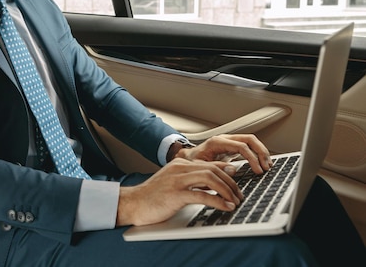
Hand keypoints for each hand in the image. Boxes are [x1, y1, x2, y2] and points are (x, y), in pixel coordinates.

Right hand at [116, 158, 242, 226]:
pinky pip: (202, 196)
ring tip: (235, 202)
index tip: (237, 183)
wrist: (133, 203)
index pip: (210, 164)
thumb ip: (192, 180)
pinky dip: (218, 201)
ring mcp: (177, 180)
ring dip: (228, 191)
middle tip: (239, 196)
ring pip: (211, 179)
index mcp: (180, 163)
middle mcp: (180, 168)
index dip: (227, 173)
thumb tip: (212, 184)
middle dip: (231, 183)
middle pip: (214, 170)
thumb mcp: (174, 183)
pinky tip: (226, 207)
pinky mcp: (176, 194)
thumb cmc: (153, 196)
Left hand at [175, 134, 272, 173]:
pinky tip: (261, 163)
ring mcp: (228, 142)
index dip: (252, 158)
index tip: (258, 170)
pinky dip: (257, 154)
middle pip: (249, 139)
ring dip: (261, 152)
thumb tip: (232, 169)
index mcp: (217, 142)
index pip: (241, 146)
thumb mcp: (201, 167)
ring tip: (268, 165)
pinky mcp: (231, 147)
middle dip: (261, 152)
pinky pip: (248, 147)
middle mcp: (224, 139)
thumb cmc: (192, 163)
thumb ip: (216, 167)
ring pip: (251, 141)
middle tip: (267, 167)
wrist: (186, 160)